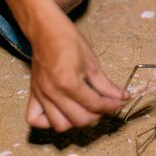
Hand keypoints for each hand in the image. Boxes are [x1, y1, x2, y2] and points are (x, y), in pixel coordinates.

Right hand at [26, 12, 128, 131]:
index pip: (95, 105)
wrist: (46, 29)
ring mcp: (41, 95)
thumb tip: (122, 96)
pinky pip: (36, 119)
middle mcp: (53, 93)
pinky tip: (63, 112)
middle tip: (106, 105)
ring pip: (60, 125)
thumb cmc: (69, 40)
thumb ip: (106, 85)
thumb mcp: (92, 62)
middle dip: (98, 115)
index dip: (112, 105)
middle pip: (80, 120)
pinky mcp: (33, 94)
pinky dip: (49, 121)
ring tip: (86, 109)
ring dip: (76, 121)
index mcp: (69, 82)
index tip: (121, 102)